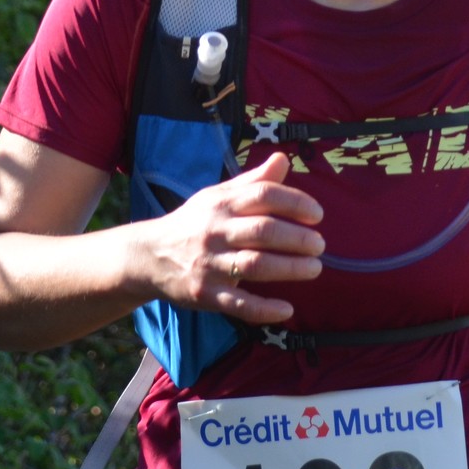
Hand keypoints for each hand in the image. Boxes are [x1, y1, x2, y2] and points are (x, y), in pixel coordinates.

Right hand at [138, 152, 324, 323]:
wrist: (147, 256)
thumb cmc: (193, 223)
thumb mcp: (217, 197)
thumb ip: (252, 182)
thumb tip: (284, 159)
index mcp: (221, 204)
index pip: (262, 195)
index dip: (294, 202)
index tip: (317, 214)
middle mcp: (214, 231)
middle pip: (262, 230)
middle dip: (296, 238)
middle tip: (320, 245)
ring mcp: (208, 264)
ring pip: (253, 265)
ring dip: (289, 268)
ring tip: (315, 268)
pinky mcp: (204, 294)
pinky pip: (238, 304)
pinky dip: (264, 309)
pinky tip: (287, 309)